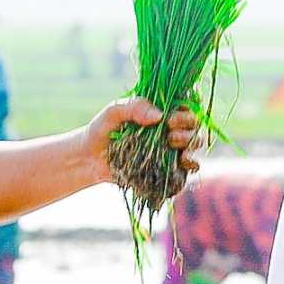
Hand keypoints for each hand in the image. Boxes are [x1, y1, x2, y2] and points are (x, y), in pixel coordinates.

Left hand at [88, 98, 204, 189]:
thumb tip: (159, 116)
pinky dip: (183, 175)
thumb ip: (135, 106)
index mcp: (164, 115)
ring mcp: (168, 156)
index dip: (186, 115)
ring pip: (193, 154)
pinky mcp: (162, 174)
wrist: (88, 158)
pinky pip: (181, 178)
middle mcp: (171, 134)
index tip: (170, 119)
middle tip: (170, 137)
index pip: (188, 111)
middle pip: (195, 133)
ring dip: (190, 153)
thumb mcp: (114, 112)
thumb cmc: (101, 130)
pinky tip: (176, 170)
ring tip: (176, 152)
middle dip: (189, 135)